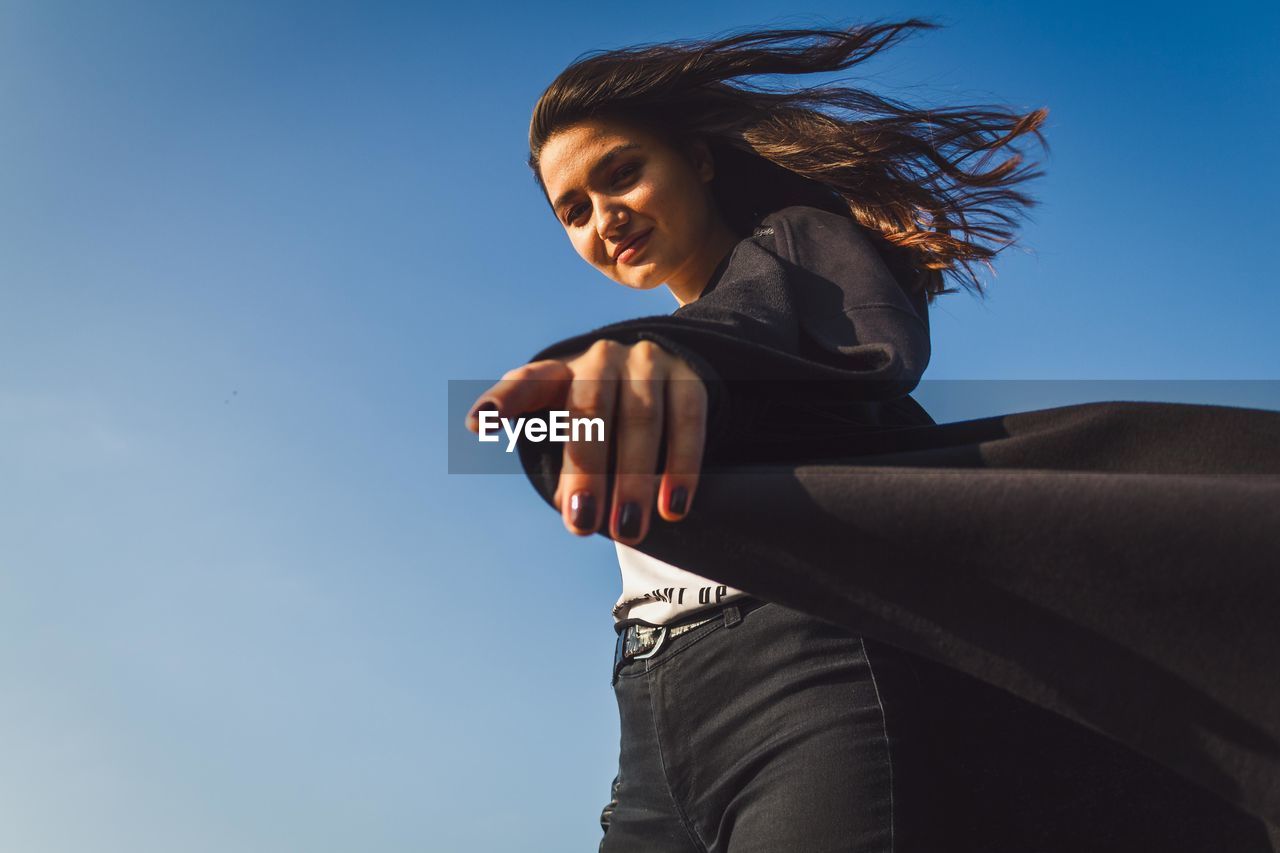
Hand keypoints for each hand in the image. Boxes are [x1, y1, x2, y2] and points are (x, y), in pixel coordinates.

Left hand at [465, 339, 706, 544]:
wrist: (661, 379)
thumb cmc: (601, 418)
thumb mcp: (571, 431)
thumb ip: (565, 469)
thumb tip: (572, 509)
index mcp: (559, 373)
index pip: (526, 382)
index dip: (504, 400)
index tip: (480, 423)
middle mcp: (601, 359)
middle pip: (590, 410)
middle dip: (586, 471)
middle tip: (582, 526)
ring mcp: (648, 363)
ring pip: (641, 418)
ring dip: (635, 480)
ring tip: (628, 532)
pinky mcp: (690, 379)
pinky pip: (686, 422)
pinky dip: (682, 466)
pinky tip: (674, 508)